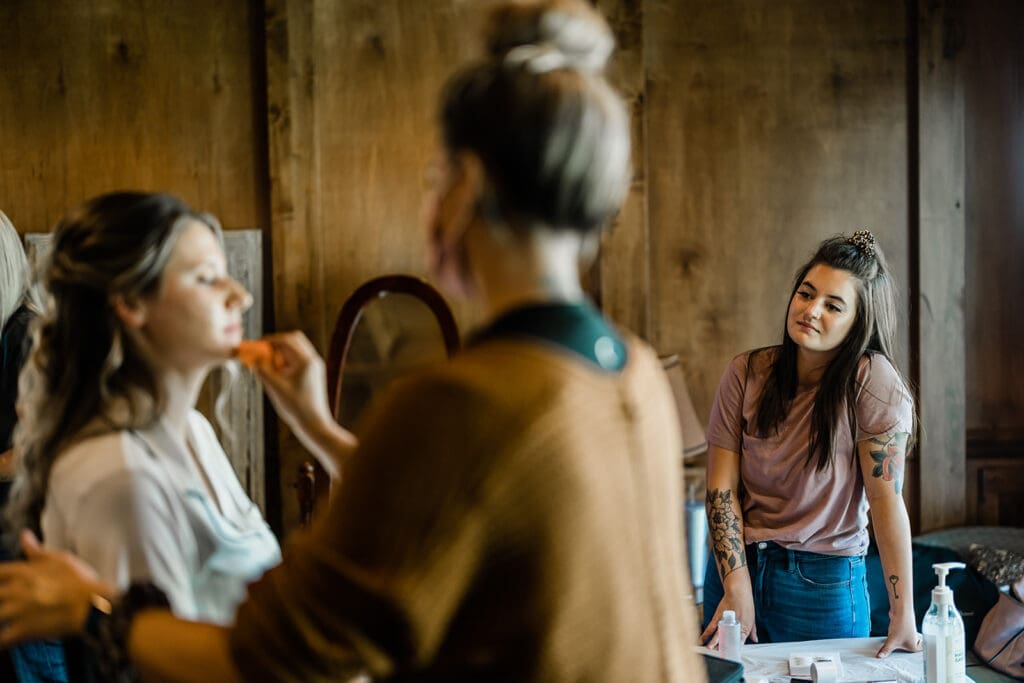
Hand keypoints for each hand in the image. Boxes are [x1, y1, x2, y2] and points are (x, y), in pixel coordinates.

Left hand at [0, 530, 111, 645]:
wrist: (93, 605)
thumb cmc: (80, 581)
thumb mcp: (61, 559)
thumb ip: (36, 551)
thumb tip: (24, 536)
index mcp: (23, 572)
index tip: (2, 581)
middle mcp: (16, 591)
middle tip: (5, 600)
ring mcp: (17, 612)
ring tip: (6, 617)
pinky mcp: (23, 631)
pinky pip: (1, 640)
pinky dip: (1, 641)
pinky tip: (5, 640)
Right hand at [254, 332, 355, 477]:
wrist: (315, 424)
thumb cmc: (296, 407)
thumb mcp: (274, 387)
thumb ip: (263, 370)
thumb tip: (253, 357)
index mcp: (306, 361)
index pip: (286, 339)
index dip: (269, 340)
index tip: (255, 345)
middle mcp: (313, 360)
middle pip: (293, 340)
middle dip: (276, 344)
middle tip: (261, 353)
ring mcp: (314, 367)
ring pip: (295, 349)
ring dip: (280, 353)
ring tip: (269, 368)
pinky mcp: (313, 374)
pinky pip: (298, 360)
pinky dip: (286, 362)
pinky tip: (277, 375)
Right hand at [700, 584, 757, 648]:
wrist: (738, 591)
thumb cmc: (746, 604)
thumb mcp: (752, 619)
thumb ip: (753, 631)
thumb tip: (755, 640)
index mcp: (745, 627)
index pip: (741, 641)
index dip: (737, 647)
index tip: (734, 653)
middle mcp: (735, 625)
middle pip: (728, 639)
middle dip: (724, 646)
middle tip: (721, 653)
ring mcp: (726, 621)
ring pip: (718, 633)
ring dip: (713, 642)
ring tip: (710, 649)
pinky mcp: (718, 617)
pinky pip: (710, 627)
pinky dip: (706, 634)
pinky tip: (702, 640)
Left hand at [876, 612, 920, 657]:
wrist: (900, 611)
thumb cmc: (902, 625)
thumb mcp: (892, 640)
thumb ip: (886, 650)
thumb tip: (880, 656)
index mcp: (915, 647)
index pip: (913, 658)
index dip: (908, 660)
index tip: (900, 661)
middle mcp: (913, 642)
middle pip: (906, 651)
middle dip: (899, 653)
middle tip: (892, 656)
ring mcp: (909, 636)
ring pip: (901, 644)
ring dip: (896, 645)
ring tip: (891, 647)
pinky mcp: (903, 631)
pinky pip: (898, 638)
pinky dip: (894, 639)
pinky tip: (890, 640)